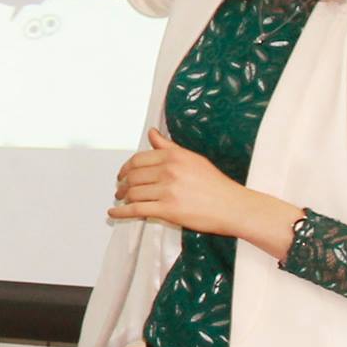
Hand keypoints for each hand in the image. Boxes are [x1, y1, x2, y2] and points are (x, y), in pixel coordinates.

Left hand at [109, 127, 260, 237]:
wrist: (232, 206)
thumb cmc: (216, 184)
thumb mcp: (192, 158)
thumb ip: (168, 147)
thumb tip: (152, 134)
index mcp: (174, 157)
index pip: (139, 159)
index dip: (126, 168)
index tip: (122, 174)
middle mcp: (169, 171)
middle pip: (133, 176)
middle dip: (122, 183)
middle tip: (119, 188)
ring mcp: (167, 190)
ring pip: (133, 192)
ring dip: (122, 197)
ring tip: (120, 200)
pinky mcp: (167, 210)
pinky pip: (136, 210)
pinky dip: (121, 212)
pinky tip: (114, 213)